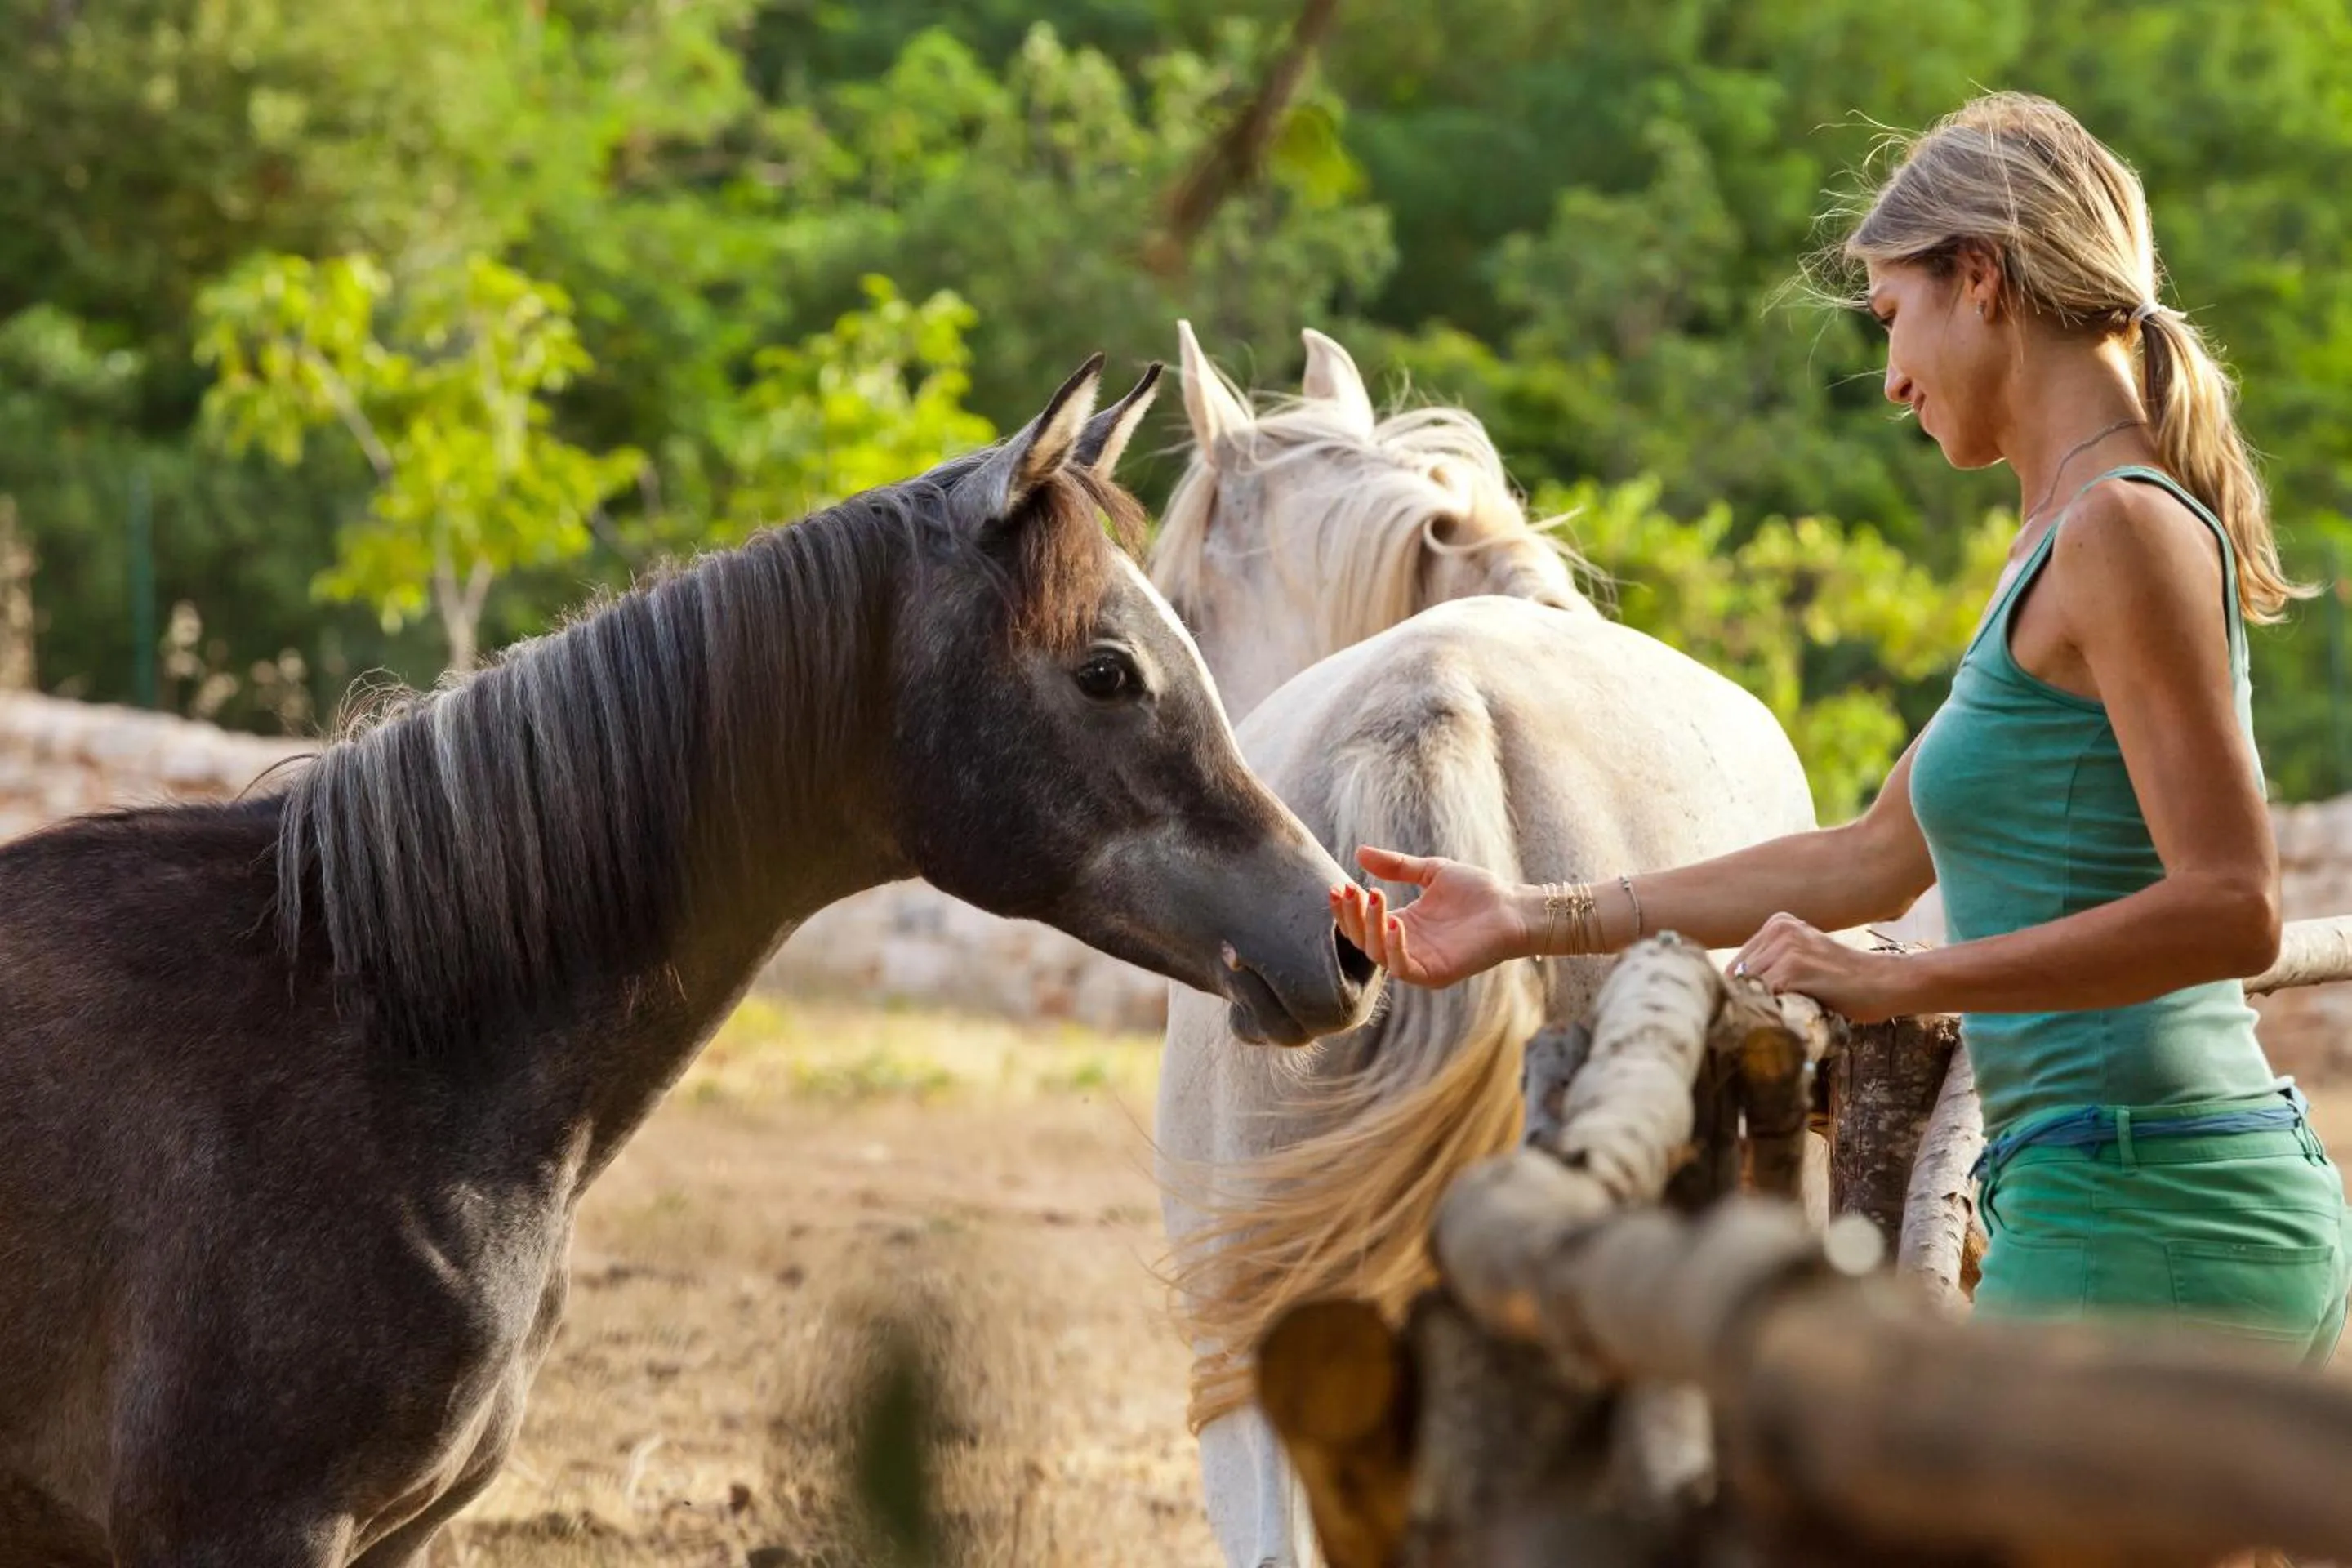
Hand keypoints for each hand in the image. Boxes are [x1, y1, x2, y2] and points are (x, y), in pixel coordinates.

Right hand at [1329, 846, 1527, 989]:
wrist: (1512, 907)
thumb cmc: (1478, 891)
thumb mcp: (1431, 871)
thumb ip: (1397, 866)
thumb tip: (1359, 852)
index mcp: (1402, 925)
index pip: (1361, 923)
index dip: (1347, 908)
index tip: (1339, 886)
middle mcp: (1405, 946)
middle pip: (1362, 940)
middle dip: (1352, 916)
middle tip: (1353, 891)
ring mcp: (1419, 962)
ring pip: (1376, 954)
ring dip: (1370, 926)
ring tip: (1375, 897)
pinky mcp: (1434, 974)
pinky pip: (1402, 968)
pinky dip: (1393, 947)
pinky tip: (1394, 923)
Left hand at [1728, 913, 1915, 1023]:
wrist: (1886, 983)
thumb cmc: (1846, 980)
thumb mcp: (1805, 959)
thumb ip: (1773, 966)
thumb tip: (1733, 993)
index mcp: (1778, 923)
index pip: (1738, 966)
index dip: (1746, 992)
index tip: (1762, 1008)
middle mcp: (1779, 929)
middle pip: (1739, 976)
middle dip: (1751, 1000)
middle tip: (1776, 1017)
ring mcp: (1785, 947)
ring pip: (1750, 988)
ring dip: (1763, 1007)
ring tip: (1790, 1015)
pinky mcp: (1793, 968)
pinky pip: (1765, 997)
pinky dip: (1774, 1012)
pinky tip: (1794, 1017)